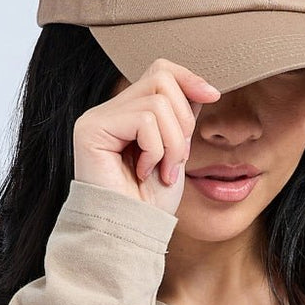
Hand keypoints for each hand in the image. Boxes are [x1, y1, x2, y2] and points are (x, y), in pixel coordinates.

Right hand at [72, 58, 220, 214]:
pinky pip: (144, 120)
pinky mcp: (91, 130)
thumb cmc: (151, 203)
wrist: (132, 233)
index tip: (213, 96)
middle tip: (177, 159)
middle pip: (161, 80)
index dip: (189, 79)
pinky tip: (144, 173)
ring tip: (163, 171)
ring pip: (157, 103)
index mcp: (126, 113)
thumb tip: (202, 88)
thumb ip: (180, 119)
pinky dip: (156, 150)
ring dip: (173, 143)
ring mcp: (96, 118)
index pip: (160, 71)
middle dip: (183, 122)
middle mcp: (107, 111)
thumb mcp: (176, 152)